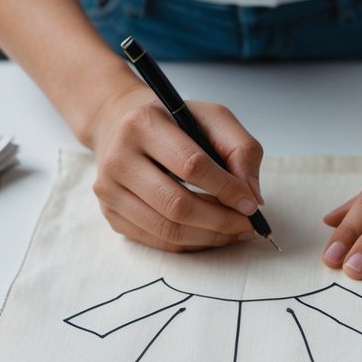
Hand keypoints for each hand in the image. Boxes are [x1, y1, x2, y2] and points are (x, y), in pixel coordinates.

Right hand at [87, 86, 264, 250]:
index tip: (251, 205)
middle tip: (247, 227)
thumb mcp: (212, 117)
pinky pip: (157, 240)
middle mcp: (119, 158)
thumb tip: (252, 197)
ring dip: (208, 237)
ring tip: (233, 232)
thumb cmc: (172, 121)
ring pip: (167, 229)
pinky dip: (190, 244)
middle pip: (176, 205)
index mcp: (143, 124)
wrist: (120, 124)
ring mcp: (109, 190)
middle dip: (220, 221)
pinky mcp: (111, 214)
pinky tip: (209, 235)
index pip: (191, 166)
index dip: (226, 189)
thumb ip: (241, 149)